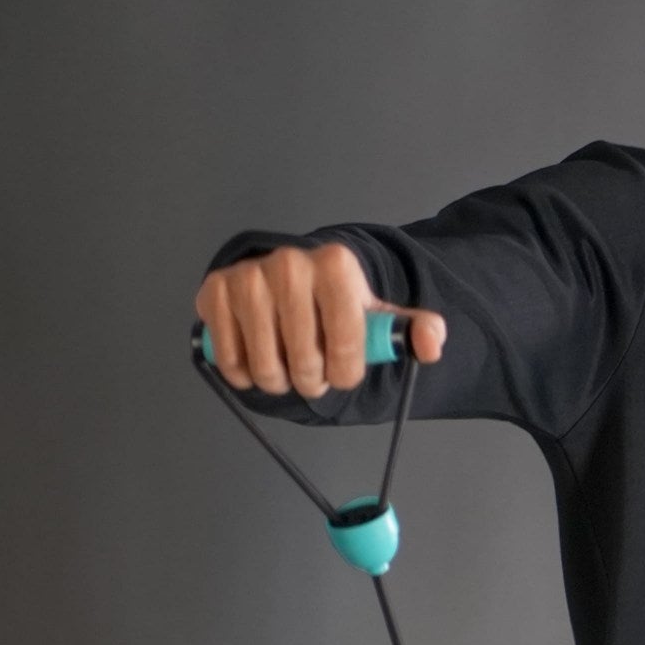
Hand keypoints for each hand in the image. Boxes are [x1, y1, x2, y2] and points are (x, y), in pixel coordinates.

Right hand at [194, 243, 444, 399]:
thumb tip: (430, 344)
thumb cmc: (336, 304)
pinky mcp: (215, 291)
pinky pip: (229, 357)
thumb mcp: (378, 315)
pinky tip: (255, 362)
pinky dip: (243, 374)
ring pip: (265, 364)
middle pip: (304, 359)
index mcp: (336, 266)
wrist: (288, 278)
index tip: (344, 373)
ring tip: (286, 371)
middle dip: (312, 381)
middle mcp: (289, 263)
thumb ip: (412, 330)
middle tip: (312, 374)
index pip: (346, 343)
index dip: (346, 372)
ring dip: (278, 382)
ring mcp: (248, 276)